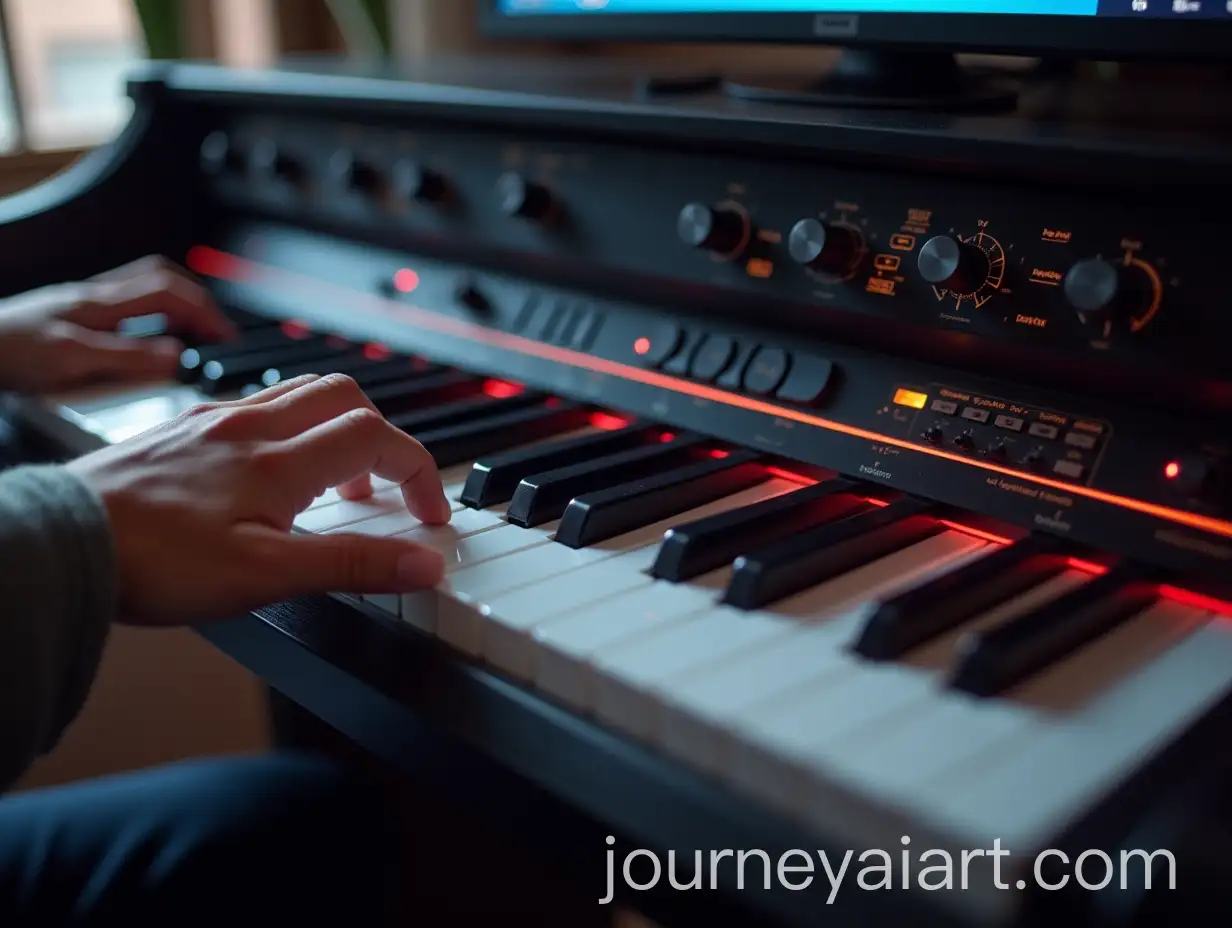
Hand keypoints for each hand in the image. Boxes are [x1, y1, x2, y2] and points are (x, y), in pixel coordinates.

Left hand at [0, 255, 234, 393]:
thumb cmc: (9, 350)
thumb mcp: (72, 358)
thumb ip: (127, 356)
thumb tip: (177, 356)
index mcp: (100, 304)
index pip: (170, 293)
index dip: (205, 312)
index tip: (226, 337)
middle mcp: (95, 296)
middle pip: (161, 278)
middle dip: (196, 299)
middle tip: (215, 329)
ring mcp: (83, 301)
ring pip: (143, 285)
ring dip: (174, 301)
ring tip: (191, 329)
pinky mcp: (71, 312)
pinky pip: (124, 302)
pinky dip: (148, 313)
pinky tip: (147, 335)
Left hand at [67, 373, 451, 625]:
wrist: (61, 541)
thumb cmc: (155, 561)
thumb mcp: (266, 576)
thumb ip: (351, 564)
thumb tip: (424, 561)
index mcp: (278, 461)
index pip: (378, 439)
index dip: (419, 472)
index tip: (428, 514)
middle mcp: (249, 428)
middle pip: (345, 397)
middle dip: (384, 439)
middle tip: (386, 490)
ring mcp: (212, 422)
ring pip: (299, 394)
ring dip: (338, 427)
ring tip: (336, 482)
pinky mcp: (182, 430)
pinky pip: (254, 406)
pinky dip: (288, 429)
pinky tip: (270, 473)